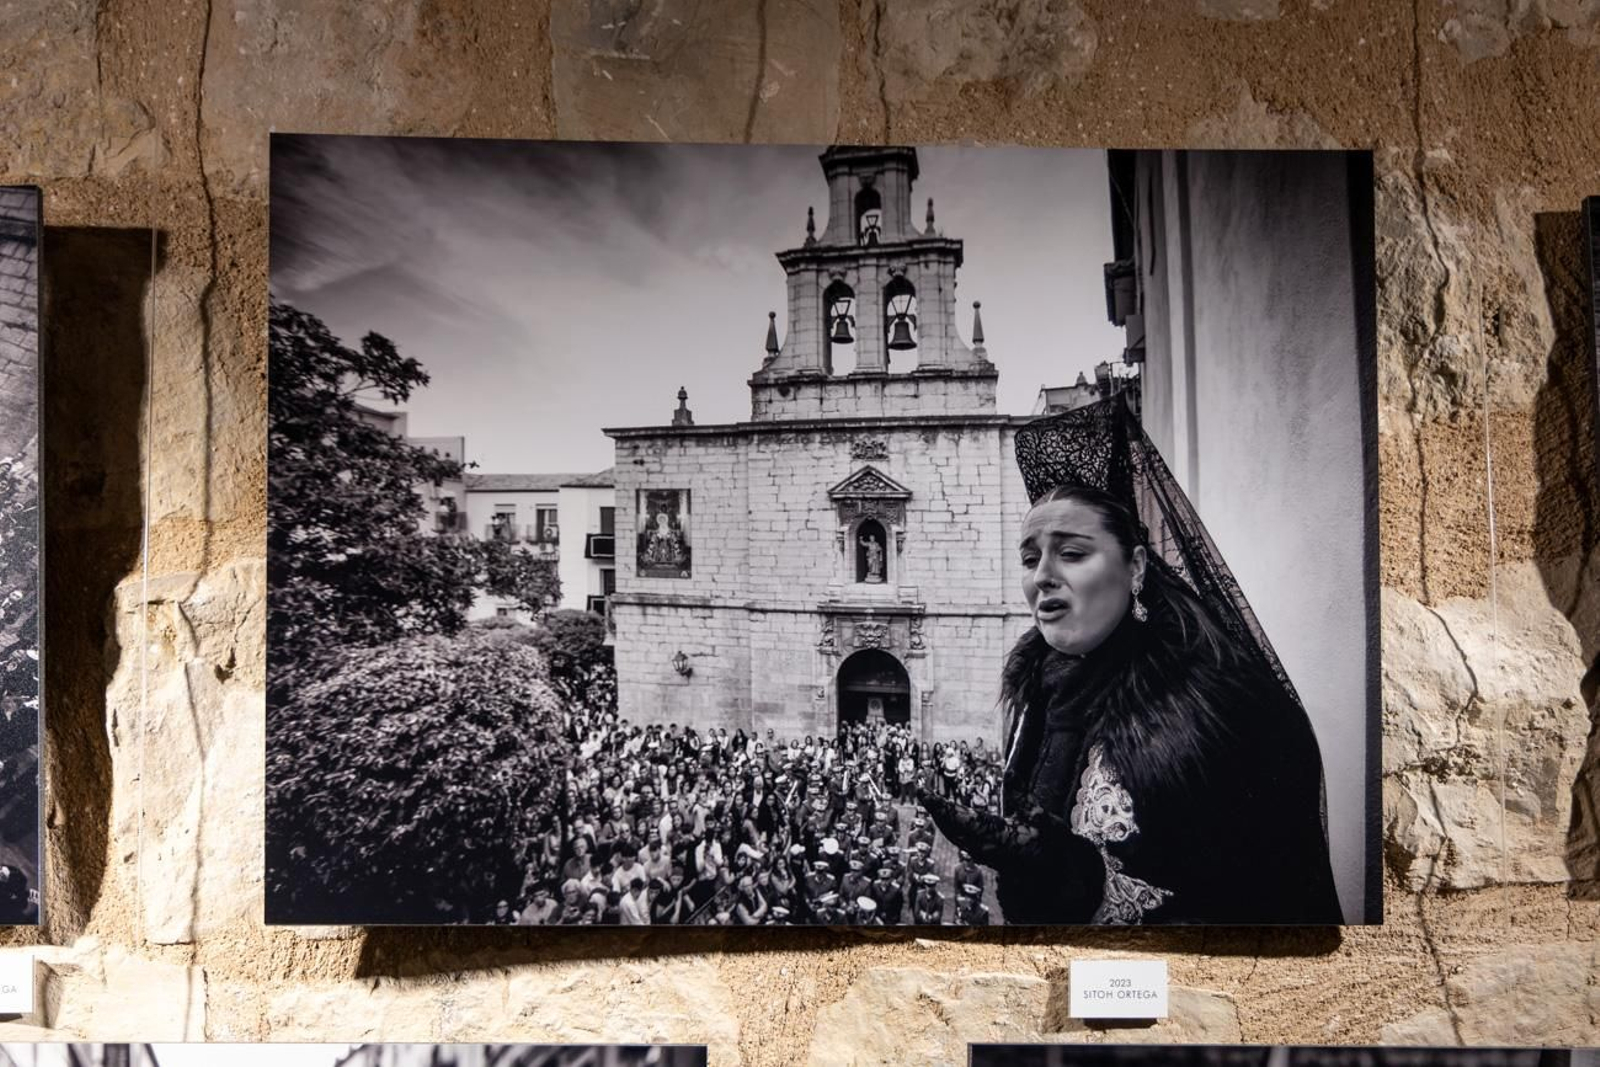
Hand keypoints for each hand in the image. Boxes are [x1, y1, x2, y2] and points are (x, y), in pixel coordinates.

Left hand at [919, 789, 1083, 871]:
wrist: (1056, 875)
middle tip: (922, 791)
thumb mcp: (1041, 816)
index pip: (959, 818)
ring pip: (953, 835)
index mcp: (995, 836)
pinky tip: (948, 818)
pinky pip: (960, 840)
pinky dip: (950, 826)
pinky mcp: (985, 855)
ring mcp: (983, 854)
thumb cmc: (1050, 845)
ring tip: (931, 801)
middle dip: (935, 810)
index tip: (924, 793)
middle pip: (950, 827)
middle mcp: (984, 847)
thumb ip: (1022, 795)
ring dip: (941, 818)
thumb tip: (1009, 772)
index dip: (939, 805)